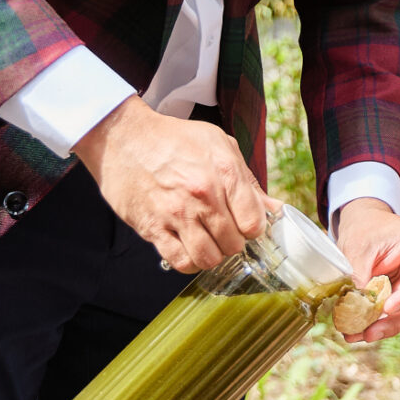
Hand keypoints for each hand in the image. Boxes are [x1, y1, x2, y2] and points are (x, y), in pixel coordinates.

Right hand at [75, 97, 272, 271]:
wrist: (124, 137)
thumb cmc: (174, 139)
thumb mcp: (219, 145)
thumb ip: (248, 180)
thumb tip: (274, 208)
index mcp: (224, 172)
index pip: (254, 222)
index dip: (253, 226)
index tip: (245, 222)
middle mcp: (203, 196)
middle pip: (233, 244)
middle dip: (233, 241)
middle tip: (223, 230)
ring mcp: (177, 214)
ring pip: (208, 258)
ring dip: (212, 254)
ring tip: (206, 240)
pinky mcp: (152, 228)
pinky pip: (180, 261)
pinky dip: (188, 262)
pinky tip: (188, 248)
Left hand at [332, 202, 399, 339]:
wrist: (365, 224)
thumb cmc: (366, 228)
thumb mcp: (359, 248)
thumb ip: (360, 276)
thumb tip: (355, 308)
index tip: (387, 308)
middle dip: (393, 321)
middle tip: (369, 333)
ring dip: (383, 326)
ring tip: (356, 335)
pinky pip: (395, 313)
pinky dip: (377, 323)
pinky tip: (358, 331)